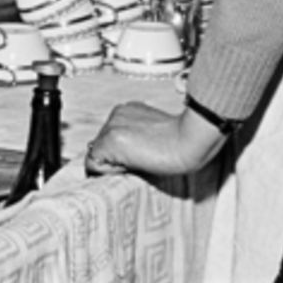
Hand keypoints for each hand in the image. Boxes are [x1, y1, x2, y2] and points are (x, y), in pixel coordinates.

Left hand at [86, 100, 226, 177]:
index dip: (121, 155)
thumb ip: (136, 138)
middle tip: (141, 162)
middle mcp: (116, 114)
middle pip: (100, 145)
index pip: (110, 138)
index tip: (139, 159)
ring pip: (96, 154)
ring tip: (140, 163)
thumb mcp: (154, 135)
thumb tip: (126, 154)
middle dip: (114, 159)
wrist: (189, 142)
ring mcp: (111, 126)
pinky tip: (131, 166)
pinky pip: (94, 163)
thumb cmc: (180, 143)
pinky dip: (108, 171)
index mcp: (127, 111)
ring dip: (113, 164)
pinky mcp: (110, 139)